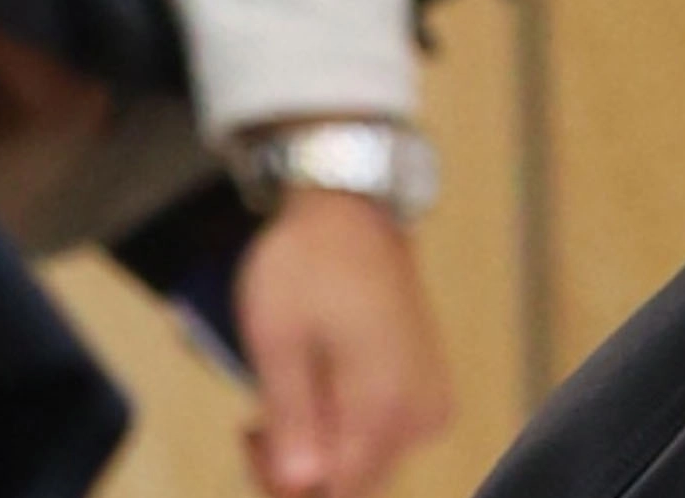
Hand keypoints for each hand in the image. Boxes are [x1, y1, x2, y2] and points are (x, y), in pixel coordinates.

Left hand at [237, 189, 452, 497]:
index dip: (286, 488)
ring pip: (364, 468)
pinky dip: (339, 433)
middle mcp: (421, 411)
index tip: (254, 438)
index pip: (338, 495)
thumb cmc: (309, 265)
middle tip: (256, 424)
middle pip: (354, 487)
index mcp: (386, 402)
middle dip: (297, 473)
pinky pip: (380, 442)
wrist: (353, 214)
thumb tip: (299, 486)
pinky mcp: (426, 393)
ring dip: (315, 453)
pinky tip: (312, 398)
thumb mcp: (278, 341)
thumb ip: (292, 420)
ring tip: (277, 405)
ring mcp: (429, 403)